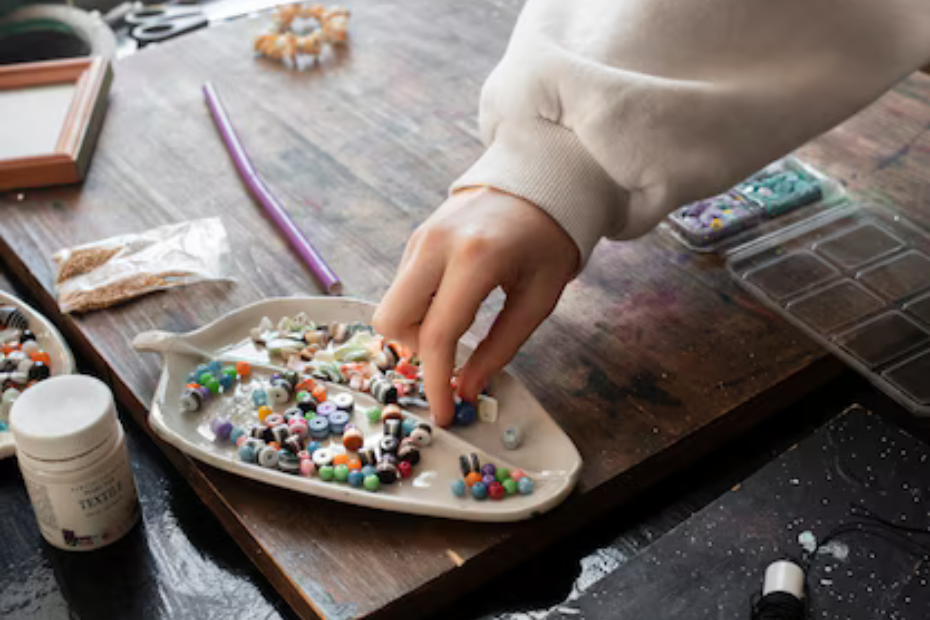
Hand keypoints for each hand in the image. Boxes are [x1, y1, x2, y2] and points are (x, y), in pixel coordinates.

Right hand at [374, 187, 578, 425]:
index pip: (438, 335)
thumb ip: (501, 347)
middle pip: (391, 321)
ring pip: (391, 305)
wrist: (539, 180)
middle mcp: (436, 245)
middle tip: (453, 350)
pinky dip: (420, 307)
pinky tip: (455, 299)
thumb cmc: (549, 240)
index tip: (444, 414)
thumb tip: (467, 389)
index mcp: (475, 259)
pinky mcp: (416, 237)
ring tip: (460, 320)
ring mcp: (420, 238)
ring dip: (418, 329)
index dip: (436, 383)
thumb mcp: (538, 297)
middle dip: (417, 351)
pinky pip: (402, 287)